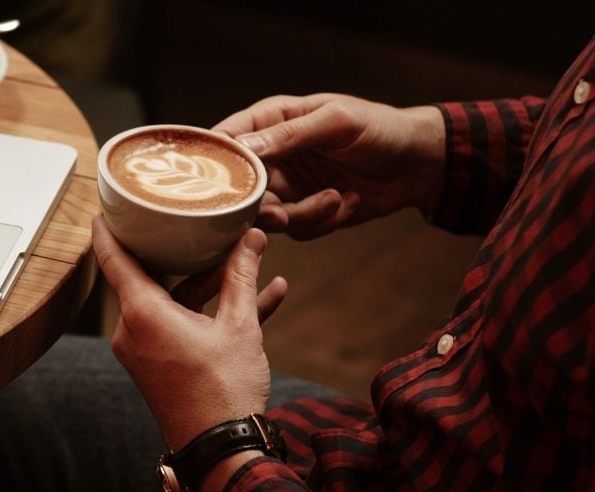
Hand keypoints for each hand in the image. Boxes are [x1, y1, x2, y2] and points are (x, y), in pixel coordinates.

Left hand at [93, 216, 285, 451]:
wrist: (222, 450)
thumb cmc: (223, 393)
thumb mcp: (239, 326)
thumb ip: (241, 276)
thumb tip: (251, 238)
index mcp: (142, 313)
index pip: (113, 259)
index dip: (108, 230)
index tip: (105, 207)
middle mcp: (134, 330)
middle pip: (152, 277)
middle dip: (184, 254)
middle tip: (195, 224)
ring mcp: (146, 349)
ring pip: (176, 302)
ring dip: (212, 286)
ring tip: (248, 263)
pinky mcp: (161, 364)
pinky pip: (184, 326)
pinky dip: (213, 313)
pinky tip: (262, 297)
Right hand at [214, 93, 445, 238]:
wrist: (419, 164)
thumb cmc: (380, 129)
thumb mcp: (336, 122)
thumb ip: (288, 135)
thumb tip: (242, 149)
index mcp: (271, 121)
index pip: (224, 140)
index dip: (214, 163)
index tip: (217, 186)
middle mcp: (271, 156)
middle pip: (238, 189)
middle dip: (260, 206)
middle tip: (282, 213)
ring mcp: (286, 187)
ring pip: (267, 216)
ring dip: (302, 214)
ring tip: (335, 199)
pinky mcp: (305, 212)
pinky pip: (297, 230)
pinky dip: (323, 221)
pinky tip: (348, 201)